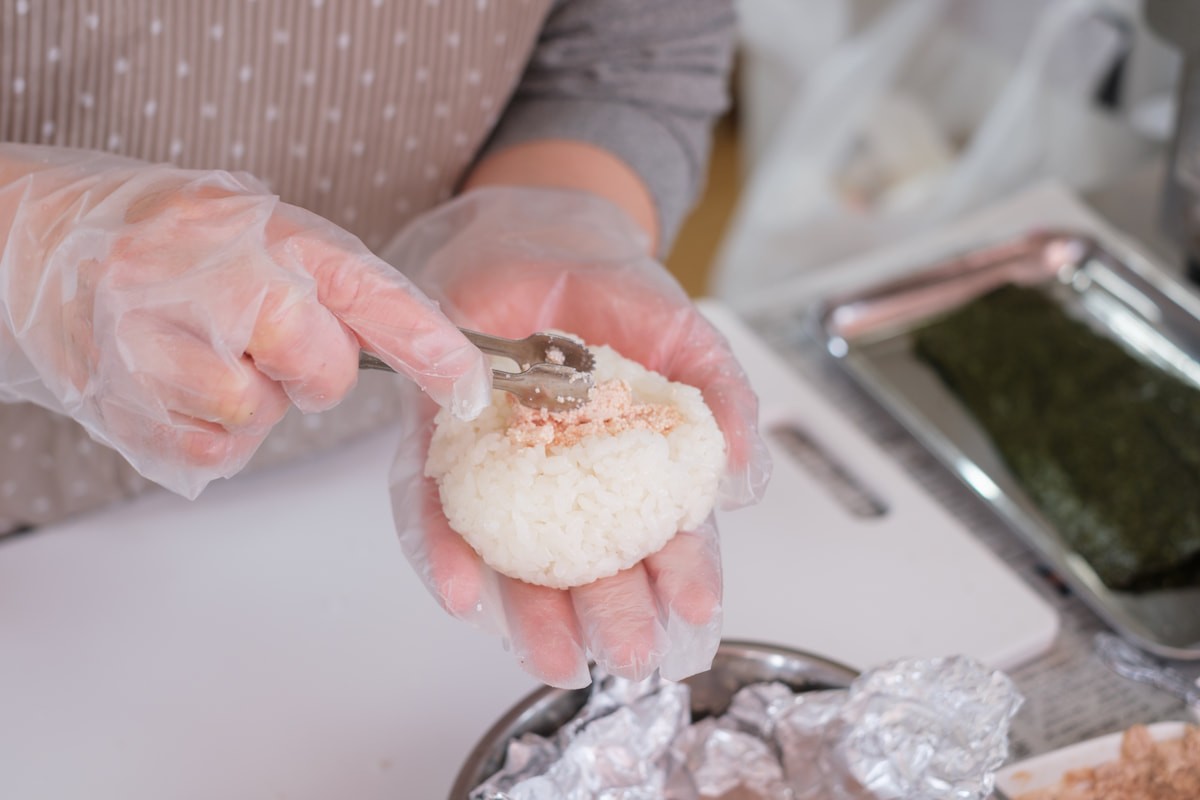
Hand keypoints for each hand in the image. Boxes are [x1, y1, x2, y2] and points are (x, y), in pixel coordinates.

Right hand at [0, 146, 489, 497]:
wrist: (39, 238)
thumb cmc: (165, 236)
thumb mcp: (257, 226)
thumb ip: (329, 279)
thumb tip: (425, 348)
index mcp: (254, 224)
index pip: (361, 286)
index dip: (425, 340)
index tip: (469, 382)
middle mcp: (203, 272)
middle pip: (316, 364)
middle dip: (313, 373)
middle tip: (273, 346)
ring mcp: (151, 335)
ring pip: (255, 414)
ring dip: (251, 402)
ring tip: (206, 354)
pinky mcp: (117, 398)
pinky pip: (210, 452)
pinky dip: (210, 433)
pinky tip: (177, 384)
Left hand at [384, 187, 769, 686]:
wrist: (539, 236)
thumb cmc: (615, 291)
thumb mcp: (685, 338)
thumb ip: (721, 395)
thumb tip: (743, 470)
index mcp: (632, 464)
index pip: (660, 532)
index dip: (681, 572)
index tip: (696, 609)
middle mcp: (569, 478)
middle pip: (592, 561)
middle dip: (614, 613)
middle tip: (631, 654)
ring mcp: (507, 467)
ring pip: (519, 554)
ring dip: (535, 609)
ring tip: (556, 655)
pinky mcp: (447, 442)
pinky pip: (441, 505)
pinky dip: (450, 549)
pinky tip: (465, 593)